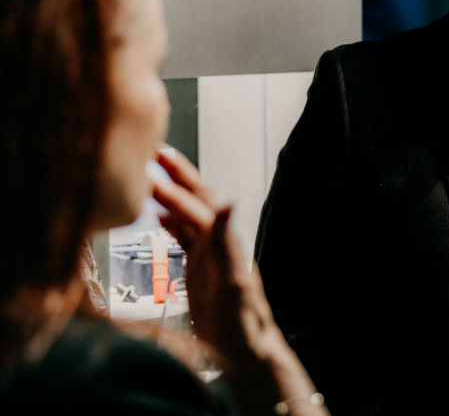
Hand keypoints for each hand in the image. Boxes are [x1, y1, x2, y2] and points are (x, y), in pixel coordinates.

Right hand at [151, 149, 323, 413]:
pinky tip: (158, 215)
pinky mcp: (202, 268)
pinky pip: (185, 237)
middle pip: (198, 199)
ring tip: (150, 174)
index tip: (154, 169)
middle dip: (178, 175)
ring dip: (172, 193)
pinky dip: (172, 221)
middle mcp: (219, 242)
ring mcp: (210, 254)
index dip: (177, 189)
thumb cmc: (242, 323)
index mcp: (225, 243)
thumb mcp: (234, 284)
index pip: (198, 207)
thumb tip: (230, 203)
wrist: (246, 350)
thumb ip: (228, 244)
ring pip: (189, 214)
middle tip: (155, 150)